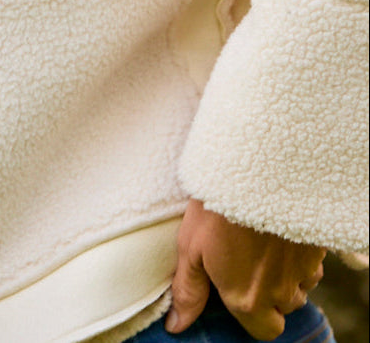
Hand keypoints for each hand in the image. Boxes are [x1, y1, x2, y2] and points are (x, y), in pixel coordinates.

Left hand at [166, 199, 325, 339]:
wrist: (257, 169)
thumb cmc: (217, 206)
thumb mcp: (191, 246)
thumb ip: (189, 290)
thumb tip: (177, 325)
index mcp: (247, 298)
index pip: (265, 330)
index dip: (255, 313)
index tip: (241, 288)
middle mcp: (280, 291)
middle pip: (284, 306)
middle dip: (271, 290)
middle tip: (251, 257)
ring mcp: (303, 270)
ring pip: (301, 284)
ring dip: (288, 271)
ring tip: (265, 238)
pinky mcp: (318, 247)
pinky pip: (314, 262)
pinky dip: (301, 253)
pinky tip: (281, 228)